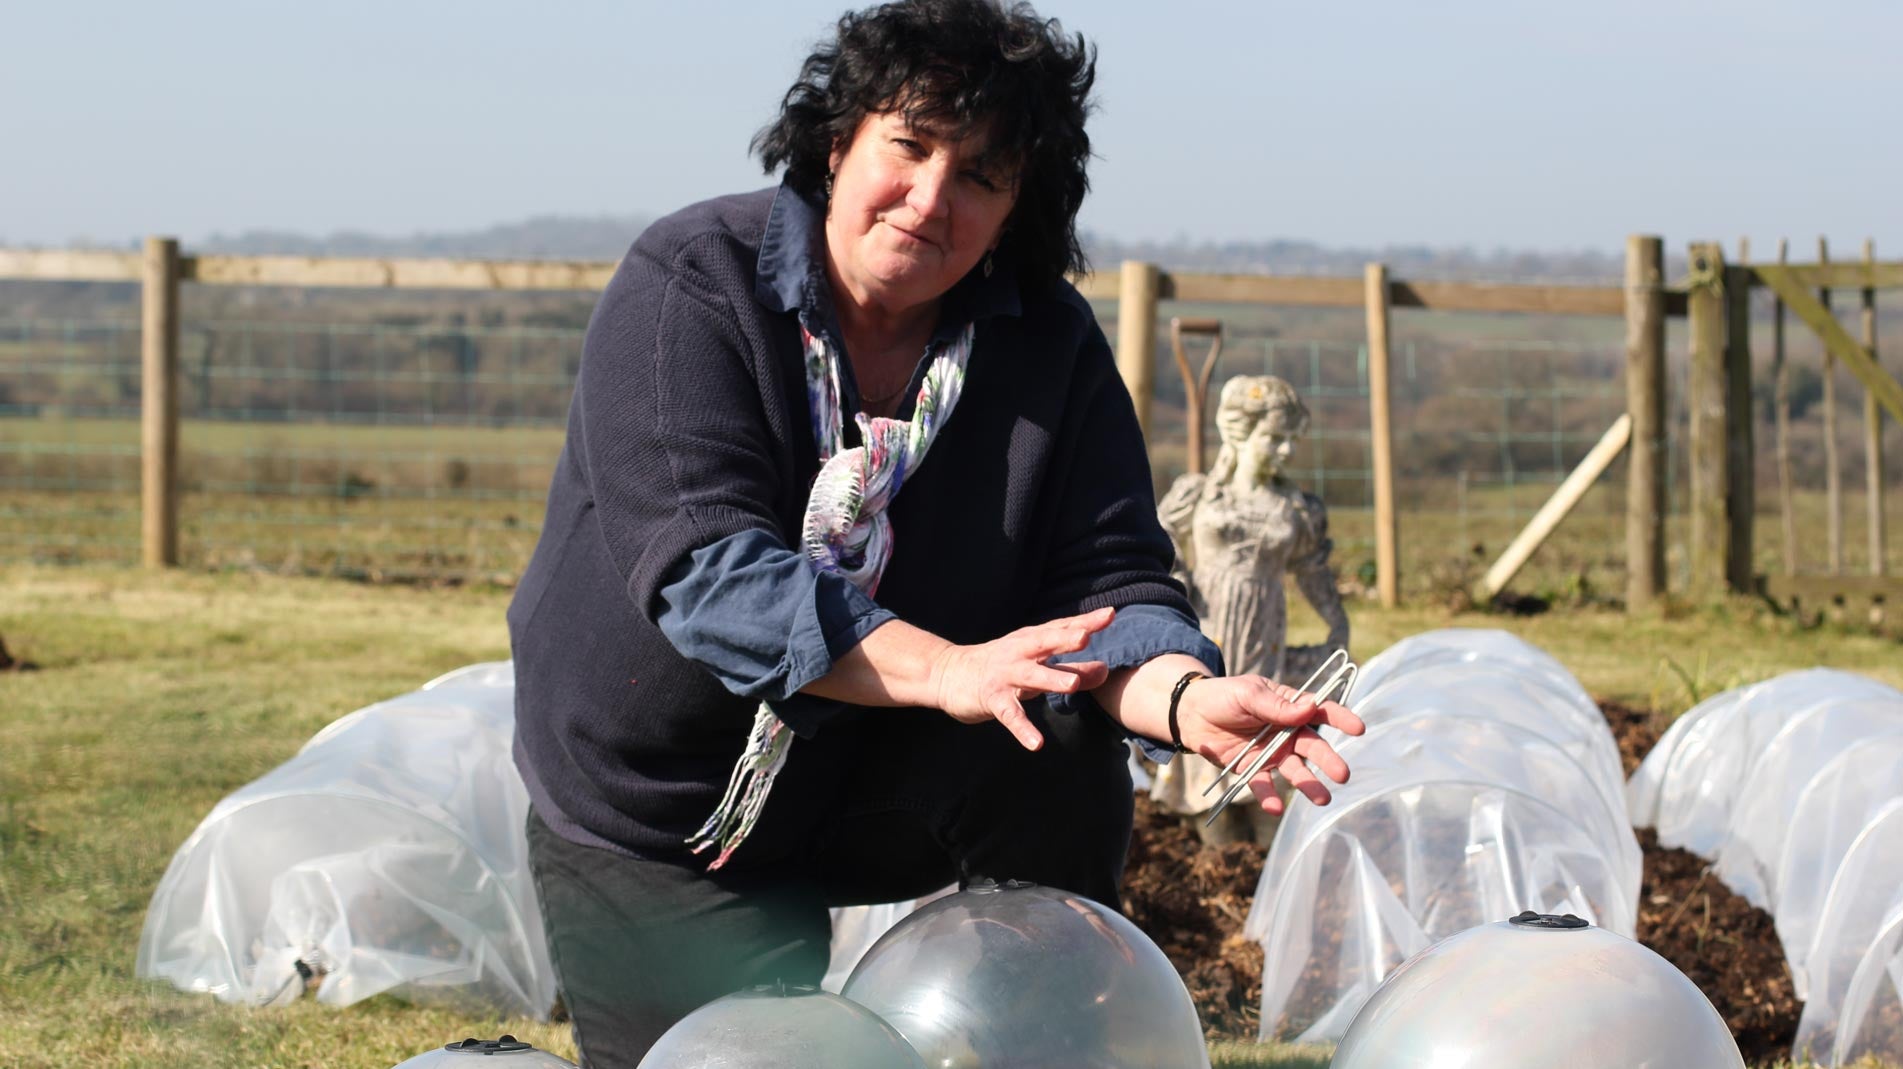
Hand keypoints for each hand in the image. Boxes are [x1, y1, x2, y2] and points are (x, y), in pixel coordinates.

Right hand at [927, 607, 1115, 750]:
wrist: (948, 674)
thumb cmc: (1001, 668)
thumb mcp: (1036, 666)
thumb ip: (1072, 670)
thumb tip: (1106, 671)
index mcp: (1031, 641)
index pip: (1061, 628)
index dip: (1085, 621)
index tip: (1110, 614)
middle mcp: (1019, 652)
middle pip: (1044, 642)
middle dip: (1064, 638)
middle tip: (1086, 636)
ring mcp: (1004, 675)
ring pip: (1030, 676)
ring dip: (1050, 678)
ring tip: (1071, 685)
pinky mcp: (992, 698)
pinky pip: (1010, 714)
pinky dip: (1022, 728)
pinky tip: (1036, 743)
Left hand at [1176, 675, 1365, 813]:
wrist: (1191, 713)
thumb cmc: (1223, 696)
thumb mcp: (1248, 694)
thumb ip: (1276, 705)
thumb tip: (1309, 707)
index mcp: (1289, 707)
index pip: (1320, 711)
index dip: (1340, 718)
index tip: (1359, 728)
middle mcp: (1285, 733)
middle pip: (1311, 746)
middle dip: (1328, 760)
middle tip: (1342, 774)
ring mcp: (1271, 753)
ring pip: (1294, 770)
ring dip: (1307, 784)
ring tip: (1322, 799)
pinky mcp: (1252, 769)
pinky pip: (1262, 784)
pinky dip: (1269, 796)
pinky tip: (1274, 807)